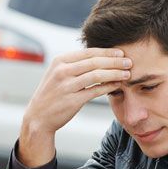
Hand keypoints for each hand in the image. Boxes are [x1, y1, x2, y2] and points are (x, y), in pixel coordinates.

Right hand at [18, 48, 131, 166]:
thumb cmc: (51, 95)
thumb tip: (98, 57)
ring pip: (97, 75)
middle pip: (95, 61)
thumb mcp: (57, 74)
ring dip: (115, 73)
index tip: (121, 53)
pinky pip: (95, 90)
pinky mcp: (73, 100)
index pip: (88, 52)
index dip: (107, 52)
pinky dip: (109, 86)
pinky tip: (117, 85)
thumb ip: (74, 65)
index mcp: (60, 61)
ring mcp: (67, 86)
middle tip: (129, 61)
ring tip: (127, 73)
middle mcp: (62, 71)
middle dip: (115, 61)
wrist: (38, 117)